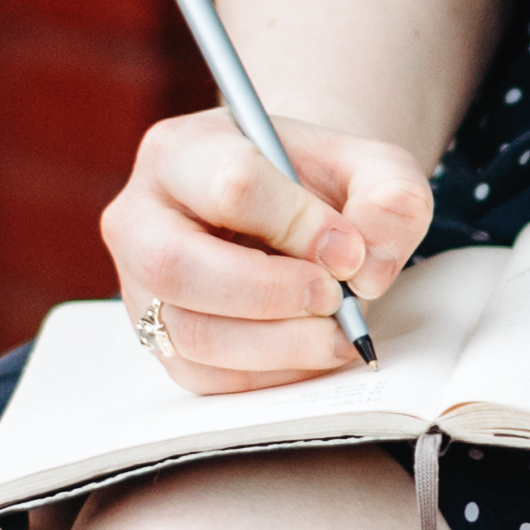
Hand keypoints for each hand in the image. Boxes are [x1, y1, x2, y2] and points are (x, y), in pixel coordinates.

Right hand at [100, 112, 432, 392]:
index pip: (229, 185)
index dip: (298, 223)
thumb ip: (389, 197)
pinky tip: (310, 350)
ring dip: (280, 344)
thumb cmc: (315, 183)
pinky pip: (207, 378)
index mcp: (181, 151)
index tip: (348, 248)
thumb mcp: (368, 165)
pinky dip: (271, 374)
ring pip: (191, 333)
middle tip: (335, 297)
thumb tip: (366, 269)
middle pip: (178, 265)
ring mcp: (140, 287)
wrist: (286, 210)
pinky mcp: (161, 342)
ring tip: (337, 331)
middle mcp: (140, 220)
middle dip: (273, 292)